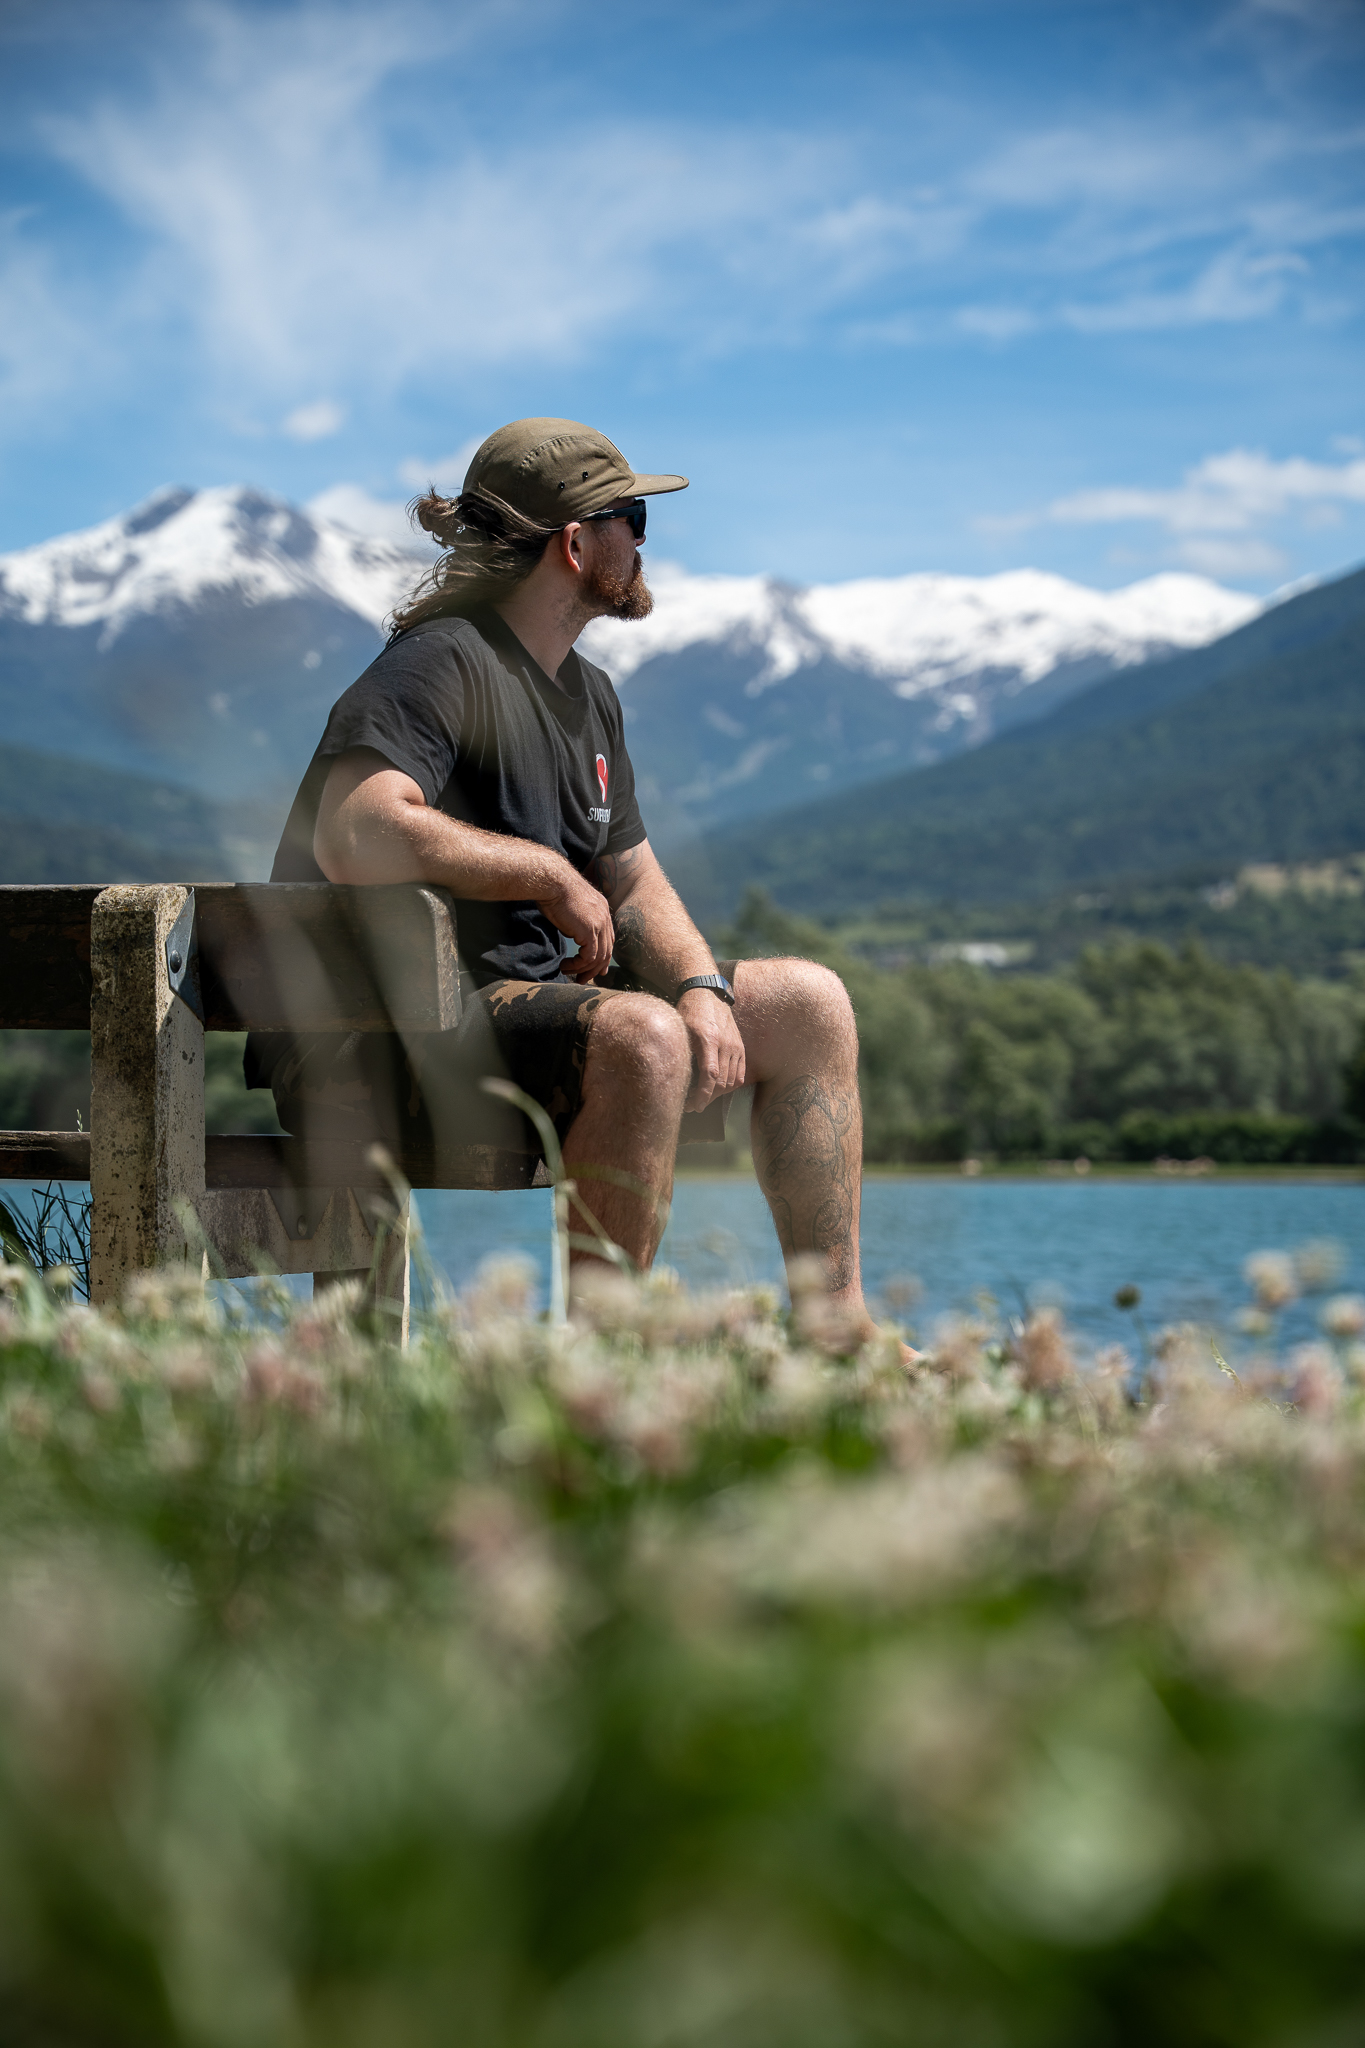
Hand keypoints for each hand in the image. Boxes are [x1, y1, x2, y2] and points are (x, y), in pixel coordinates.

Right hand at [539, 866, 613, 981]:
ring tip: (570, 975)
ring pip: (599, 957)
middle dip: (596, 968)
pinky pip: (589, 957)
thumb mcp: (569, 907)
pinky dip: (578, 965)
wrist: (552, 882)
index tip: (596, 968)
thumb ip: (575, 921)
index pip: (608, 938)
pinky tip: (566, 966)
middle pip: (607, 950)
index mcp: (602, 909)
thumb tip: (570, 933)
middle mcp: (605, 916)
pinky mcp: (590, 931)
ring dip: (584, 970)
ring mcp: (600, 924)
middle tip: (584, 979)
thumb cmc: (554, 890)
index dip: (603, 955)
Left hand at [676, 987, 745, 1109]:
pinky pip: (740, 1074)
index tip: (693, 1106)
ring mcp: (736, 1046)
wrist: (708, 993)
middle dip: (707, 1098)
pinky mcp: (741, 1047)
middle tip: (692, 1104)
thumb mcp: (680, 1029)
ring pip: (732, 1082)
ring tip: (703, 1097)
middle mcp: (726, 1044)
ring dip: (718, 1094)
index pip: (710, 1075)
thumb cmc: (689, 1011)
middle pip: (722, 1083)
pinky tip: (717, 1089)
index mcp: (708, 1039)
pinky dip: (730, 1086)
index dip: (702, 1095)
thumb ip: (682, 1053)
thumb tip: (676, 1080)